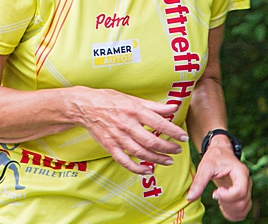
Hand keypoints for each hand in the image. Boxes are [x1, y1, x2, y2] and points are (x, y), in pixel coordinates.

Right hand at [73, 87, 188, 173]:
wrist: (84, 106)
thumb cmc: (110, 99)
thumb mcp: (133, 98)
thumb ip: (154, 106)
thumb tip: (173, 108)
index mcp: (134, 110)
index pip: (158, 122)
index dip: (173, 131)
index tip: (183, 136)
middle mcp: (126, 124)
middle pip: (150, 140)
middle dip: (167, 147)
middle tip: (178, 150)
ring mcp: (117, 137)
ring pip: (139, 152)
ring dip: (156, 159)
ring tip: (169, 161)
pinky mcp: (109, 146)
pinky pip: (124, 161)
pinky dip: (137, 168)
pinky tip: (148, 170)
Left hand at [187, 139, 251, 221]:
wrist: (221, 151)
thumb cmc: (215, 157)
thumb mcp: (205, 167)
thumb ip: (199, 182)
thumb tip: (190, 198)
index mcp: (240, 172)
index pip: (240, 191)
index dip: (227, 196)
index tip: (214, 193)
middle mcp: (246, 181)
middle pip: (242, 201)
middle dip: (226, 203)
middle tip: (215, 195)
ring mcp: (247, 189)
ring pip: (243, 207)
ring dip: (229, 209)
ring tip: (219, 200)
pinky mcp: (243, 194)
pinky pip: (243, 210)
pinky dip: (233, 212)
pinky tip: (223, 205)